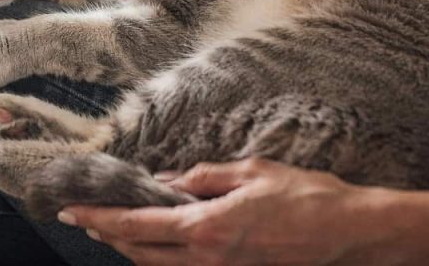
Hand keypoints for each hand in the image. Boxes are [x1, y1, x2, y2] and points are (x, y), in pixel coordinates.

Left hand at [60, 158, 425, 264]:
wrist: (353, 236)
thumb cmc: (309, 198)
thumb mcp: (253, 172)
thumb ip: (205, 176)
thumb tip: (169, 180)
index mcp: (208, 227)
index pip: (138, 224)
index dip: (102, 216)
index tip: (75, 209)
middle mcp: (208, 258)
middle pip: (140, 251)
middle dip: (108, 234)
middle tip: (84, 218)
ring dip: (132, 248)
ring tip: (113, 230)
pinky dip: (162, 257)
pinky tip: (159, 243)